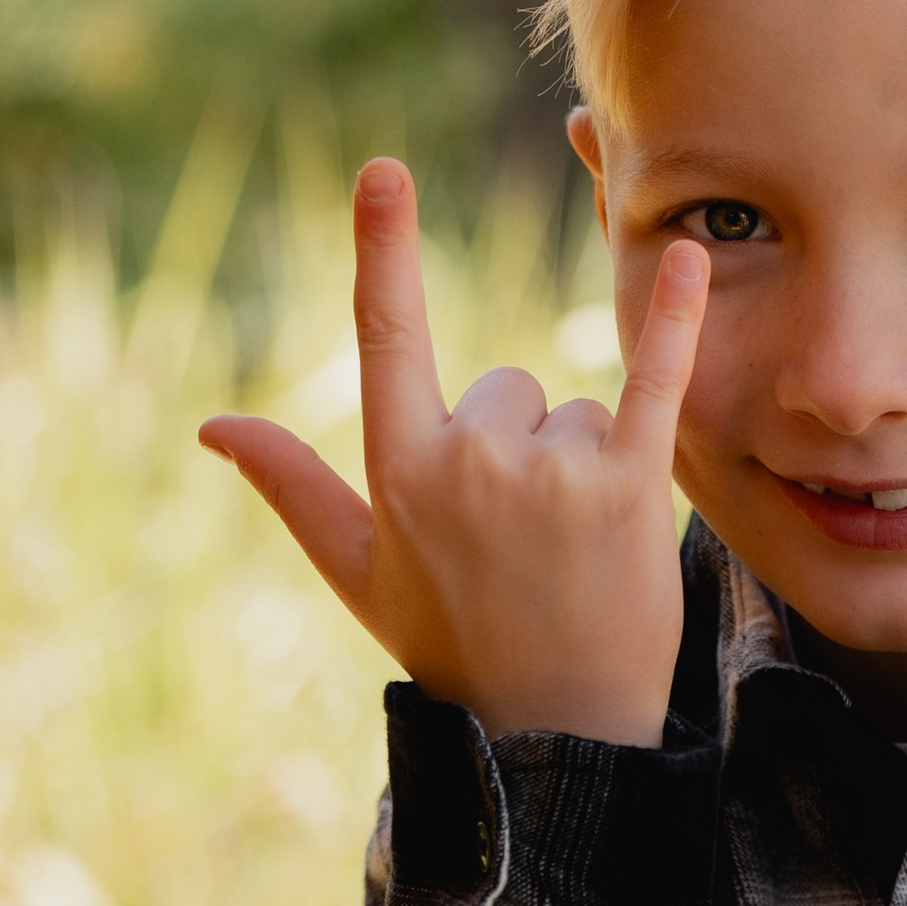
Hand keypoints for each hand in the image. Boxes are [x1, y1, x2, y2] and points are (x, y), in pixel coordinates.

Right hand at [202, 158, 706, 744]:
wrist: (556, 735)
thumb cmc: (452, 647)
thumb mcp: (358, 570)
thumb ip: (293, 484)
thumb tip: (214, 426)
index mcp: (401, 471)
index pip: (389, 336)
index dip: (386, 249)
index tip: (385, 170)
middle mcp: (473, 461)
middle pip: (501, 386)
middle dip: (512, 446)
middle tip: (519, 544)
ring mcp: (555, 474)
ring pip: (570, 411)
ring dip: (578, 466)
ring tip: (572, 552)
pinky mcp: (635, 489)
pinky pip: (654, 382)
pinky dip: (676, 321)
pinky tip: (692, 258)